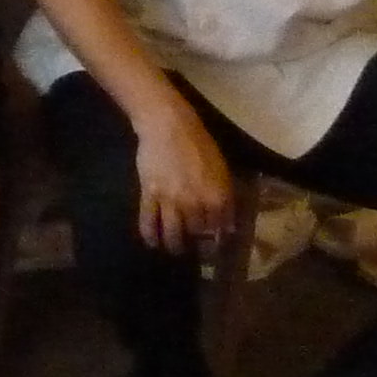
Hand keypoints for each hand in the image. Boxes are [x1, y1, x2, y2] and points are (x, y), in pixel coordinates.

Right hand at [131, 99, 234, 254]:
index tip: (215, 245)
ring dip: (174, 245)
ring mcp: (171, 201)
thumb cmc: (199, 144)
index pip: (220, 228)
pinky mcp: (150, 195)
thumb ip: (226, 198)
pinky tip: (152, 242)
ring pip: (173, 233)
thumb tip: (228, 225)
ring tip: (174, 249)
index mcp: (217, 197)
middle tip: (193, 246)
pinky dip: (150, 235)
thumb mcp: (221, 171)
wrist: (169, 127)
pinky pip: (148, 221)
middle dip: (196, 243)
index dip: (218, 239)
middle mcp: (196, 204)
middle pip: (197, 233)